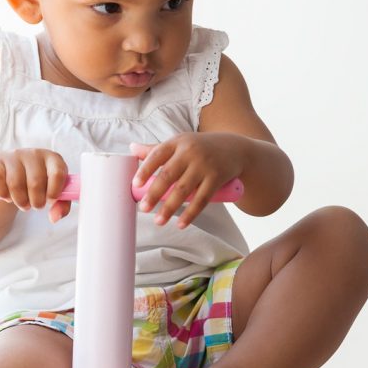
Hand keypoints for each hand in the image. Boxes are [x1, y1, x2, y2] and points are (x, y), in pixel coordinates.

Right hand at [0, 148, 71, 222]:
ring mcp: (15, 155)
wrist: (16, 174)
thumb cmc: (40, 184)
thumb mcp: (54, 193)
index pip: (58, 174)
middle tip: (35, 205)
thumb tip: (54, 217)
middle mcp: (34, 154)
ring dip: (20, 201)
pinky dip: (2, 194)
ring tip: (23, 203)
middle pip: (35, 183)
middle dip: (36, 202)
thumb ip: (61, 206)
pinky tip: (8, 196)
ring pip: (15, 184)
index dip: (54, 192)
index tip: (50, 200)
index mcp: (53, 159)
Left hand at [130, 133, 245, 227]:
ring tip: (158, 221)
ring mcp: (204, 165)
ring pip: (183, 190)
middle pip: (168, 175)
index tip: (135, 184)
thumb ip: (156, 149)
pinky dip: (191, 213)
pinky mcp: (216, 178)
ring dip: (169, 208)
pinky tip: (180, 224)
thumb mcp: (180, 143)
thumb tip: (132, 148)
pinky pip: (201, 199)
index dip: (145, 170)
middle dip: (154, 193)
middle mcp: (190, 152)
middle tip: (143, 208)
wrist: (236, 149)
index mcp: (177, 143)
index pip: (157, 155)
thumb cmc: (200, 147)